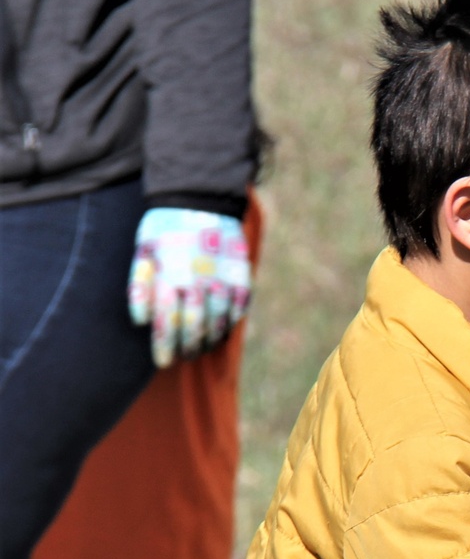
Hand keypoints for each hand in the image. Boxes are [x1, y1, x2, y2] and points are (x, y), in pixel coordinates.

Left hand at [128, 208, 250, 367]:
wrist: (200, 197)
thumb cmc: (165, 228)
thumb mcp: (143, 250)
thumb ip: (139, 286)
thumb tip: (141, 322)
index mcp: (170, 276)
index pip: (167, 324)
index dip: (165, 347)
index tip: (163, 362)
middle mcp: (198, 281)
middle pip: (194, 329)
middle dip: (187, 348)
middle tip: (182, 356)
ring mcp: (223, 279)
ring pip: (219, 323)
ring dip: (209, 341)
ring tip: (200, 348)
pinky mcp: (241, 276)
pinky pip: (239, 310)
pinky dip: (230, 323)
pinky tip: (220, 330)